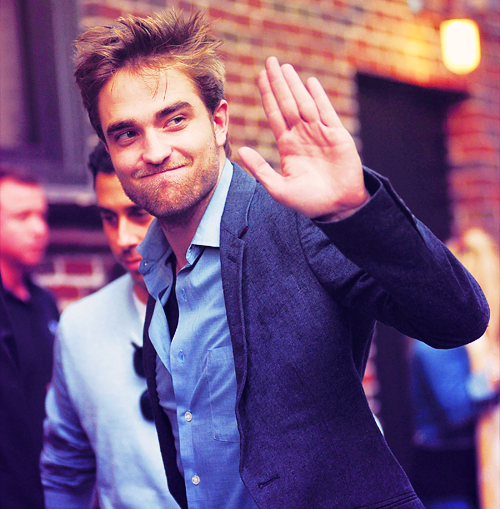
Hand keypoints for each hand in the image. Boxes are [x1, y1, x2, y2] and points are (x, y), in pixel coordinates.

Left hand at [238, 56, 368, 220]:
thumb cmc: (309, 201)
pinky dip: (319, 97)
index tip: (259, 78)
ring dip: (295, 85)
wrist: (338, 207)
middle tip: (270, 62)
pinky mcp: (337, 136)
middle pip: (287, 104)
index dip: (267, 96)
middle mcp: (302, 136)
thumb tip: (241, 151)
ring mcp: (320, 134)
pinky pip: (326, 112)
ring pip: (304, 103)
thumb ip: (261, 169)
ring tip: (285, 67)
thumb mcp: (279, 189)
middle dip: (278, 83)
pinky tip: (310, 83)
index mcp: (288, 146)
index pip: (275, 115)